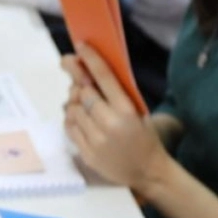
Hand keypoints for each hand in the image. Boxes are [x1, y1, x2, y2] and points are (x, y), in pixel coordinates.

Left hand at [63, 46, 169, 188]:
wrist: (147, 171)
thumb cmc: (144, 137)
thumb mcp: (139, 112)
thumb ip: (116, 95)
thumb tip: (88, 74)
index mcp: (126, 111)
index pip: (104, 78)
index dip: (90, 60)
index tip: (80, 46)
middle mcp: (109, 124)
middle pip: (83, 93)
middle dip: (79, 83)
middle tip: (79, 79)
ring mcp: (96, 141)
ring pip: (72, 110)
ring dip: (74, 103)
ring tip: (83, 104)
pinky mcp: (86, 153)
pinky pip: (69, 127)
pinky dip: (71, 119)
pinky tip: (81, 119)